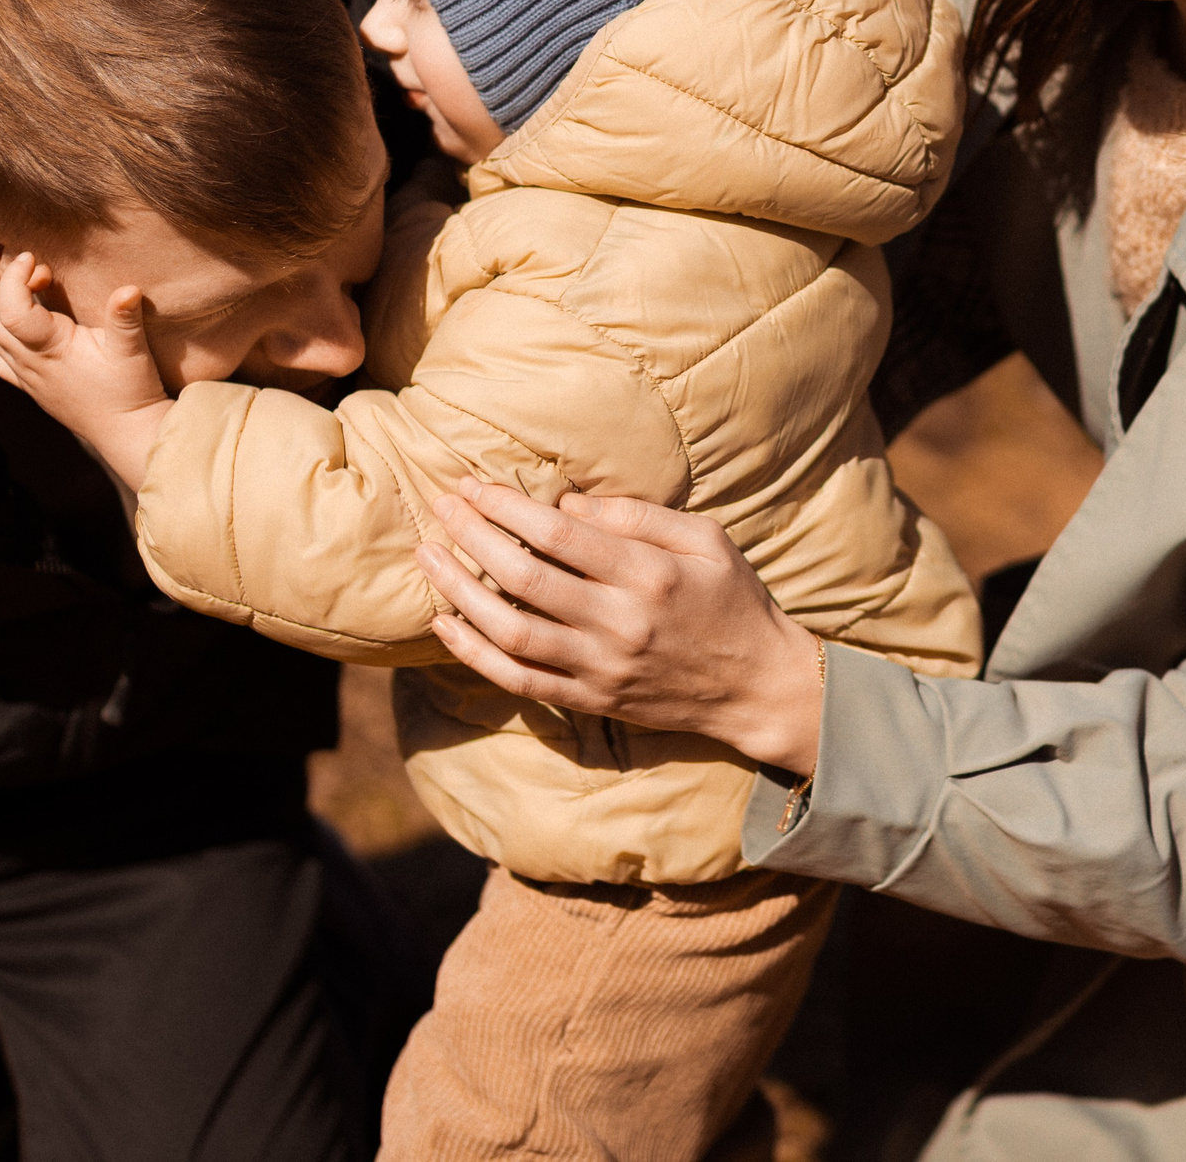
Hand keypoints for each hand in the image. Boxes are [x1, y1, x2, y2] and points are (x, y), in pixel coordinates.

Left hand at [0, 252, 172, 490]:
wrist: (126, 431)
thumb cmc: (131, 391)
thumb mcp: (133, 351)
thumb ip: (125, 318)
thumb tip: (128, 288)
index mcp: (51, 350)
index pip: (11, 309)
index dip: (15, 277)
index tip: (32, 257)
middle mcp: (29, 364)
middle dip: (7, 286)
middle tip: (40, 274)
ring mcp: (25, 377)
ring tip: (31, 293)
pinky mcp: (29, 385)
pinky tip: (19, 323)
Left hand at [418, 480, 823, 775]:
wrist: (757, 686)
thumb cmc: (734, 601)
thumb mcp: (707, 540)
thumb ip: (638, 517)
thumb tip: (567, 505)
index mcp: (649, 574)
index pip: (558, 534)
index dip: (505, 506)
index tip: (471, 484)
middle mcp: (620, 623)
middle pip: (524, 576)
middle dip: (472, 535)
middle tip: (441, 506)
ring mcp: (601, 667)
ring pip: (509, 632)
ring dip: (459, 591)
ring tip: (428, 557)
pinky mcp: (591, 700)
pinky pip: (517, 680)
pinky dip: (474, 653)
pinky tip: (445, 624)